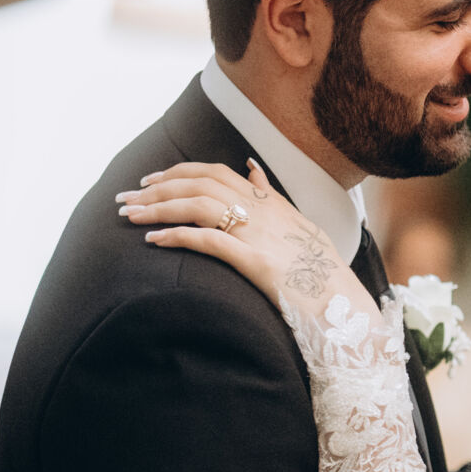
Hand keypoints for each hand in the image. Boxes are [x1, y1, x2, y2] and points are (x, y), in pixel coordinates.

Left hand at [117, 160, 357, 311]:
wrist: (344, 303)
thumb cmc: (322, 270)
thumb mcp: (300, 224)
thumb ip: (273, 196)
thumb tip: (252, 168)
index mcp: (270, 202)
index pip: (215, 172)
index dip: (179, 172)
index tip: (152, 180)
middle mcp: (262, 212)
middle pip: (200, 184)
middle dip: (157, 188)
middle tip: (126, 198)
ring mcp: (259, 235)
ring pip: (199, 205)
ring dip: (159, 208)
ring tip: (131, 216)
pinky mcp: (256, 262)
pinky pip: (209, 241)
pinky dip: (177, 237)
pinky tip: (154, 241)